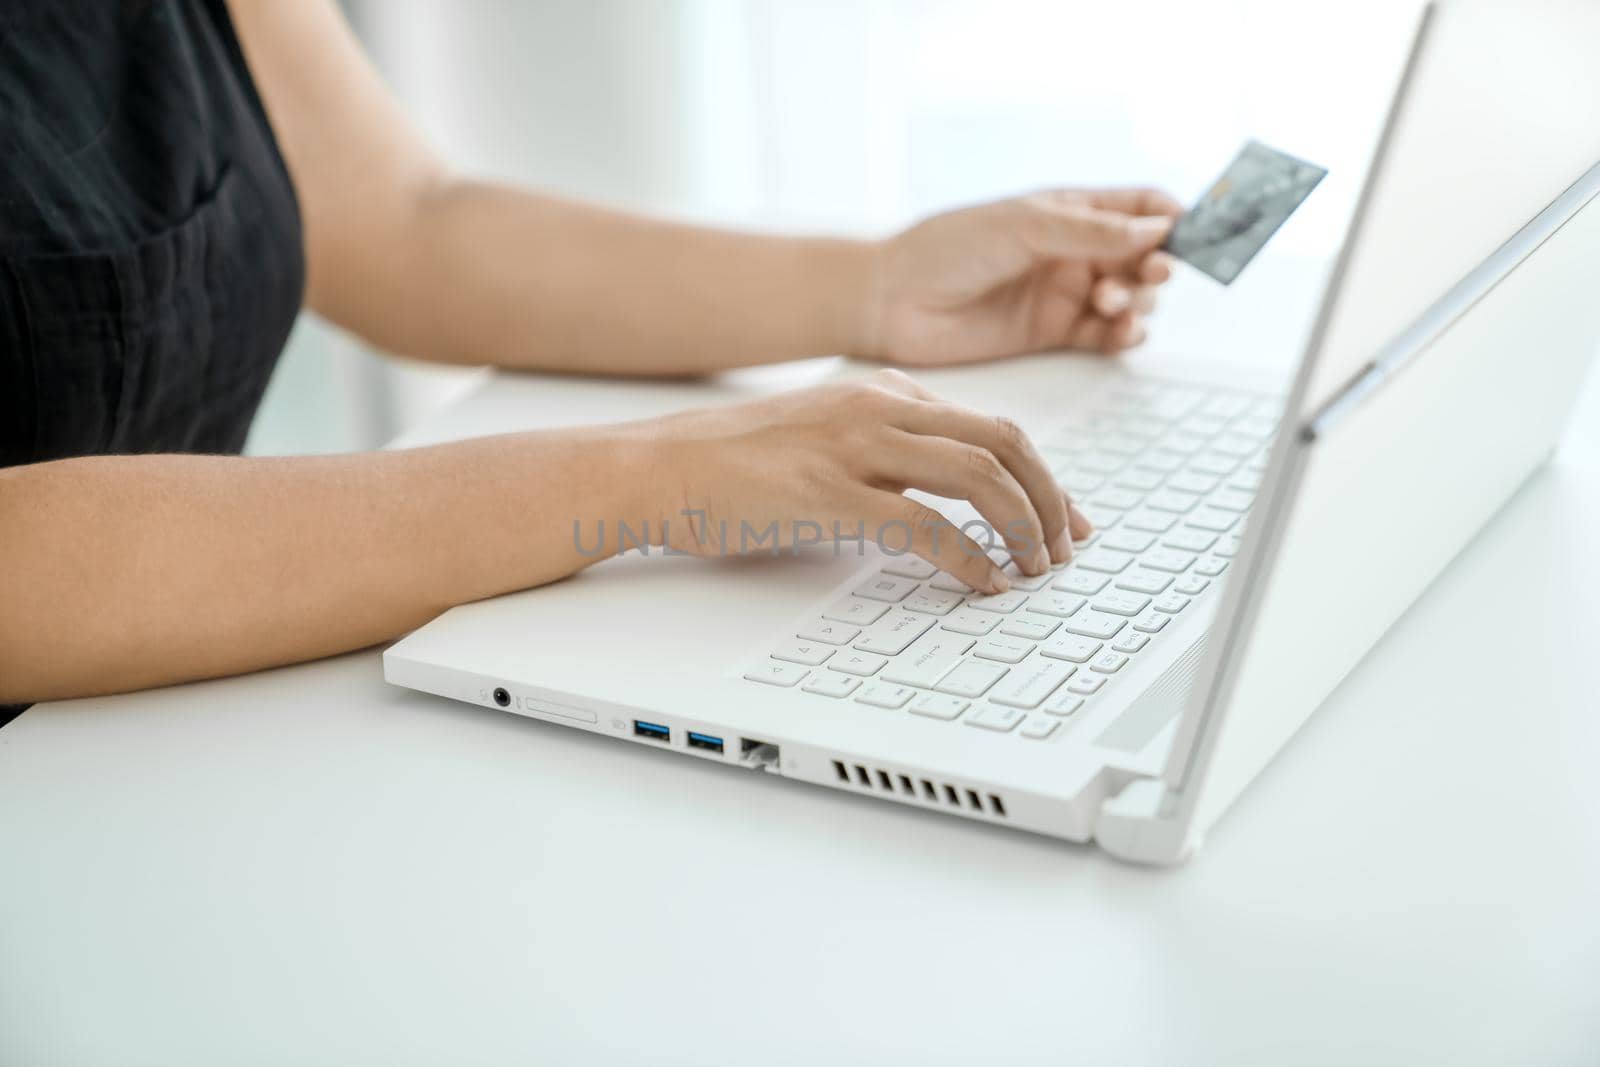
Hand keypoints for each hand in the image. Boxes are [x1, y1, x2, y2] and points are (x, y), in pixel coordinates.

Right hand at [648, 369, 1091, 594]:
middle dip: (1051, 498)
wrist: (656, 467)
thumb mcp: (822, 431)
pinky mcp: (828, 495)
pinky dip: (968, 559)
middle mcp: (878, 409)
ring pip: (977, 477)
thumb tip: (939, 488)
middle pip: (1003, 443)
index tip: (1063, 516)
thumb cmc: (731, 461)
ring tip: (1034, 568)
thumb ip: (883, 446)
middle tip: (1067, 545)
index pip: (990, 426)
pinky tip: (983, 583)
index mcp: (882, 392)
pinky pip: (924, 527)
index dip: (1042, 476)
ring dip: (1022, 527)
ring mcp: (854, 448)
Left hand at [866, 188, 1182, 366]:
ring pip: (1130, 298)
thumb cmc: (946, 248)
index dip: (1170, 216)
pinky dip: (1124, 335)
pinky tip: (1122, 332)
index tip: (1189, 232)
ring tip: (1111, 301)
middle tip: (1150, 274)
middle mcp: (1071, 251)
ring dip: (1137, 300)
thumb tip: (1159, 227)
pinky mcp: (1051, 334)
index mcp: (1067, 210)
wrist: (892, 301)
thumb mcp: (1024, 225)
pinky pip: (1105, 337)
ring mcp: (1063, 293)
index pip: (1137, 205)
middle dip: (1157, 264)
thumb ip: (1092, 230)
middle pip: (1143, 255)